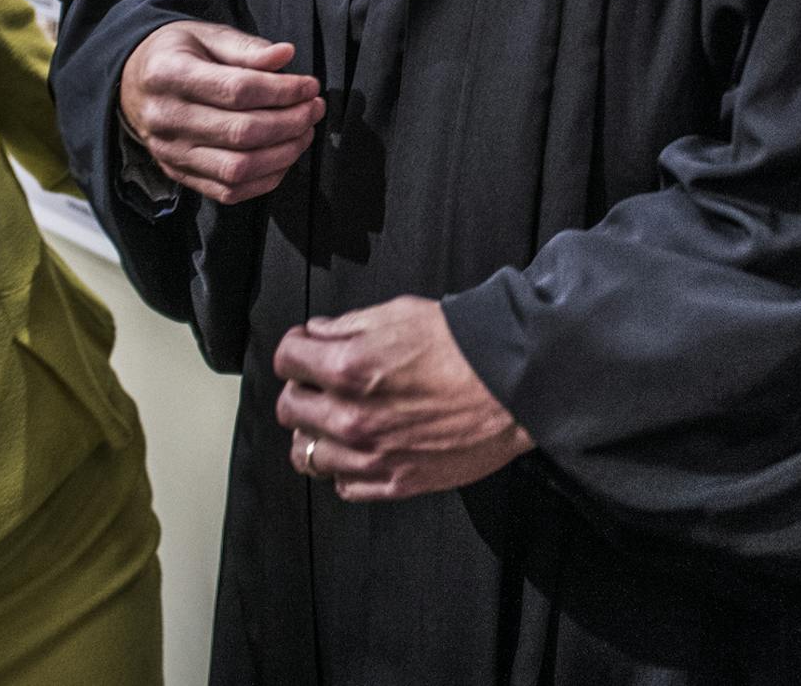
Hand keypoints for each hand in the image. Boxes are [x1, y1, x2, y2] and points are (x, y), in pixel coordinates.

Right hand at [119, 19, 323, 203]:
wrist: (132, 82)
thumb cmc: (177, 54)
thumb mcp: (206, 35)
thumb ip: (246, 47)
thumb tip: (286, 56)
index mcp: (168, 75)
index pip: (238, 90)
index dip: (283, 90)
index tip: (310, 86)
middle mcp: (166, 119)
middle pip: (241, 132)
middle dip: (291, 122)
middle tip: (314, 108)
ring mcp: (170, 153)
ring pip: (237, 168)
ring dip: (283, 154)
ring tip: (304, 132)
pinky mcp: (179, 174)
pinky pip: (228, 191)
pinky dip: (264, 180)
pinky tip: (284, 157)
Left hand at [274, 296, 534, 501]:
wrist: (514, 384)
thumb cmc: (461, 344)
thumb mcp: (398, 314)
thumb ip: (347, 326)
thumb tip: (317, 335)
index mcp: (348, 368)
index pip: (286, 359)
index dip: (296, 348)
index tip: (306, 349)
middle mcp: (350, 417)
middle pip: (289, 409)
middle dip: (301, 389)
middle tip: (321, 383)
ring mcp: (370, 456)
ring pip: (307, 455)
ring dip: (316, 434)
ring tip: (336, 420)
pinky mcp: (394, 483)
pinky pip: (343, 486)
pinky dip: (345, 468)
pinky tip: (362, 447)